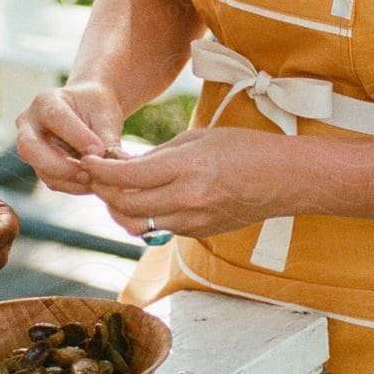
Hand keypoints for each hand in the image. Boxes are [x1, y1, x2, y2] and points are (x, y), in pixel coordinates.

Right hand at [15, 83, 124, 193]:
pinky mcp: (39, 166)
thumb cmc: (98, 108)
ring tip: (97, 180)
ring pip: (41, 170)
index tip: (100, 151)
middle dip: (60, 166)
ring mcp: (30, 147)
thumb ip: (107, 139)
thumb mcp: (106, 117)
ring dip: (71, 181)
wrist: (89, 111)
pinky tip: (92, 183)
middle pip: (30, 148)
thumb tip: (113, 166)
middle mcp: (29, 124)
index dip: (77, 137)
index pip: (55, 118)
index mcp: (45, 100)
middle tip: (88, 174)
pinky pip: (52, 181)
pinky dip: (73, 186)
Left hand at [84, 128, 282, 239]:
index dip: (100, 171)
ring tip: (115, 191)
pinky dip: (145, 216)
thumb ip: (158, 155)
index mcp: (186, 168)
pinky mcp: (200, 233)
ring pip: (139, 223)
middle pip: (125, 205)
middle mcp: (187, 199)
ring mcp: (194, 221)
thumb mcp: (198, 139)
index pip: (126, 177)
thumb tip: (124, 164)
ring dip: (120, 208)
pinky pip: (161, 228)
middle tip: (95, 177)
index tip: (88, 161)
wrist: (285, 178)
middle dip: (102, 191)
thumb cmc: (246, 149)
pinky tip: (144, 201)